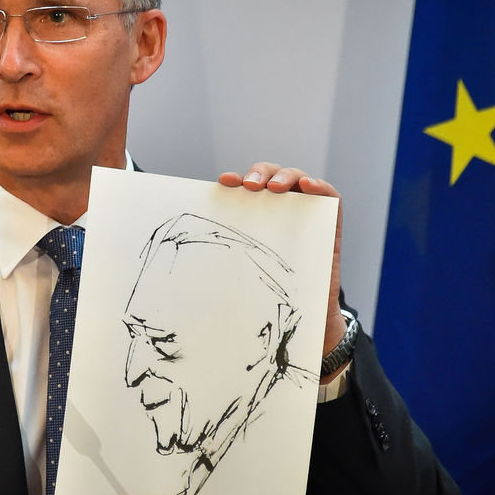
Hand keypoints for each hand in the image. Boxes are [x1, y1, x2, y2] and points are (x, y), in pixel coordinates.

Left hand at [219, 162, 345, 380]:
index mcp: (257, 217)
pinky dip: (321, 186)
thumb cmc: (266, 296)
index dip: (236, 179)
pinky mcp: (329, 226)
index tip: (223, 183)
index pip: (247, 187)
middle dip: (260, 173)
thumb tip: (164, 263)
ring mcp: (306, 216)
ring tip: (275, 188)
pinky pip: (331, 197)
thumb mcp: (236, 273)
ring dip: (286, 176)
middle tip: (249, 186)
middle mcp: (281, 211)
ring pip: (299, 179)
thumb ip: (213, 263)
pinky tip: (309, 186)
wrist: (303, 320)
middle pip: (271, 177)